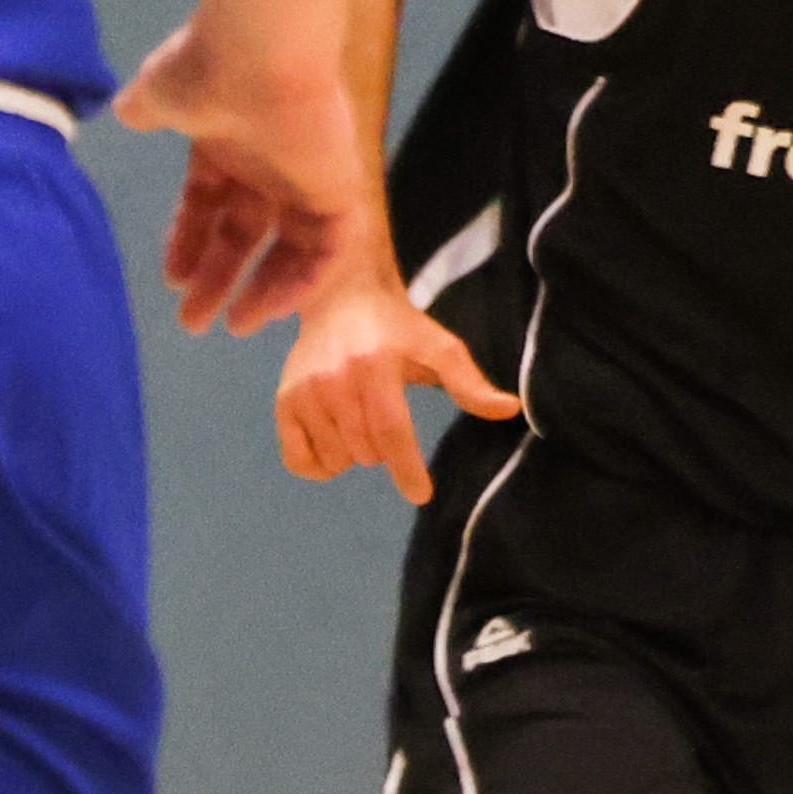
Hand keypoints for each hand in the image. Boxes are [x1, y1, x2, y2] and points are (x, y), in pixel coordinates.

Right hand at [114, 17, 367, 333]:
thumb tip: (128, 111)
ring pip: (289, 249)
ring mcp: (307, 178)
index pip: (211, 204)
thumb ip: (147, 107)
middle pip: (245, 234)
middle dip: (218, 278)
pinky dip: (302, 282)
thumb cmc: (205, 71)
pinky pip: (328, 251)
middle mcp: (270, 163)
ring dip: (261, 289)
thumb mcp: (159, 91)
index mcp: (229, 142)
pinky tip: (269, 309)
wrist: (258, 52)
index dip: (191, 242)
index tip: (172, 278)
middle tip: (193, 323)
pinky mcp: (340, 190)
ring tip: (231, 325)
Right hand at [275, 280, 522, 502]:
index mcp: (375, 366)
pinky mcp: (282, 402)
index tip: (421, 494)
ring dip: (356, 455)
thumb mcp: (439, 347)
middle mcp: (333, 380)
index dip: (407, 467)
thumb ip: (469, 382)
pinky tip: (335, 446)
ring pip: (337, 458)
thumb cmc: (397, 327)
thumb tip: (510, 409)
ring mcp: (303, 392)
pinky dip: (319, 465)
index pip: (391, 430)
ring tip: (362, 423)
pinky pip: (298, 459)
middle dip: (385, 452)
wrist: (340, 298)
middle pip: (366, 449)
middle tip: (387, 420)